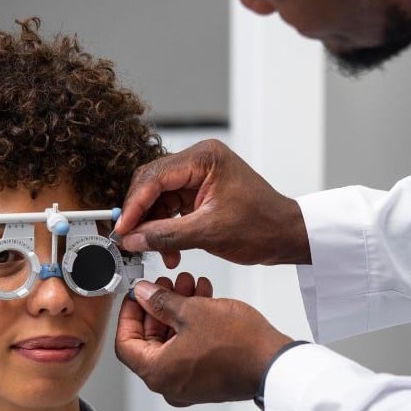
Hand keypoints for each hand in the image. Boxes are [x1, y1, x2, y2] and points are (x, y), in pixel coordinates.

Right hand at [113, 138, 310, 268]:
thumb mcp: (209, 233)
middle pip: (153, 184)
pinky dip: (168, 229)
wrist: (287, 236)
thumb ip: (166, 235)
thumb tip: (133, 238)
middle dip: (142, 215)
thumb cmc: (263, 226)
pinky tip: (170, 250)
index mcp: (205, 158)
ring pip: (160, 199)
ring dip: (155, 226)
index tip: (123, 228)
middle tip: (130, 240)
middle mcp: (201, 161)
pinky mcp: (202, 193)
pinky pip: (173, 208)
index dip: (135, 205)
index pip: (155, 177)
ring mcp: (201, 176)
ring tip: (157, 252)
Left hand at [115, 278, 292, 405]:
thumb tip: (144, 294)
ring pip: (172, 342)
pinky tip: (203, 301)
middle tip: (165, 285)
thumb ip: (161, 301)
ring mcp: (190, 384)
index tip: (136, 296)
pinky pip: (190, 350)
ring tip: (188, 286)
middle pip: (150, 341)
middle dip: (159, 307)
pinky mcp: (208, 379)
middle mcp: (170, 384)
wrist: (274, 363)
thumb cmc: (239, 345)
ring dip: (178, 312)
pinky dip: (192, 326)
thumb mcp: (192, 311)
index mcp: (158, 372)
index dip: (128, 314)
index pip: (126, 343)